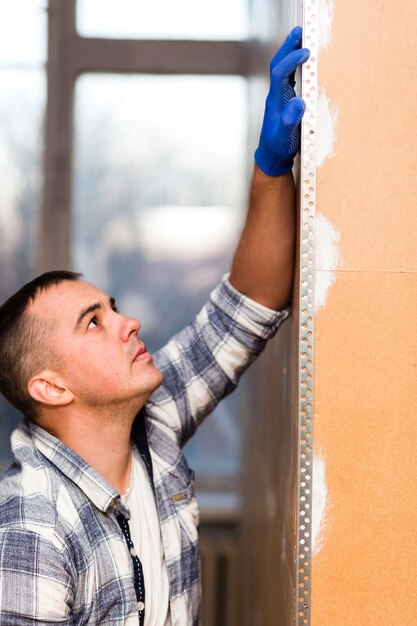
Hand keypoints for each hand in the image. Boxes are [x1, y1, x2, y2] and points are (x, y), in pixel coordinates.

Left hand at [254, 27, 309, 175]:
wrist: (272, 156)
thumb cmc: (278, 148)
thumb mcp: (285, 137)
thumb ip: (290, 120)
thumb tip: (299, 101)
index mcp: (276, 101)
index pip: (280, 73)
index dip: (291, 60)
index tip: (305, 52)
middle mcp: (276, 96)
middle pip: (278, 65)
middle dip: (288, 47)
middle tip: (299, 31)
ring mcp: (279, 98)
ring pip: (282, 69)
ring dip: (290, 53)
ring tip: (301, 37)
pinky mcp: (285, 102)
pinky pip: (288, 78)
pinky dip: (295, 66)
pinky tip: (303, 61)